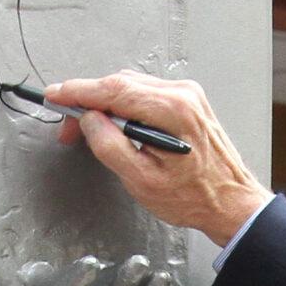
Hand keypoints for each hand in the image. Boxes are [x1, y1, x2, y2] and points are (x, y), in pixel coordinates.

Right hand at [43, 71, 270, 245]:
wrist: (230, 201)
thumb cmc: (193, 197)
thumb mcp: (141, 180)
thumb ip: (110, 146)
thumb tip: (89, 121)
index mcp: (171, 110)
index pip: (113, 89)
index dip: (78, 91)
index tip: (55, 96)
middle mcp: (181, 94)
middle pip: (120, 83)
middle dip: (88, 101)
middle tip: (68, 127)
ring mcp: (186, 94)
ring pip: (131, 86)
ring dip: (105, 103)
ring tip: (88, 129)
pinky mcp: (187, 101)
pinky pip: (145, 93)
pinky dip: (124, 104)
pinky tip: (115, 123)